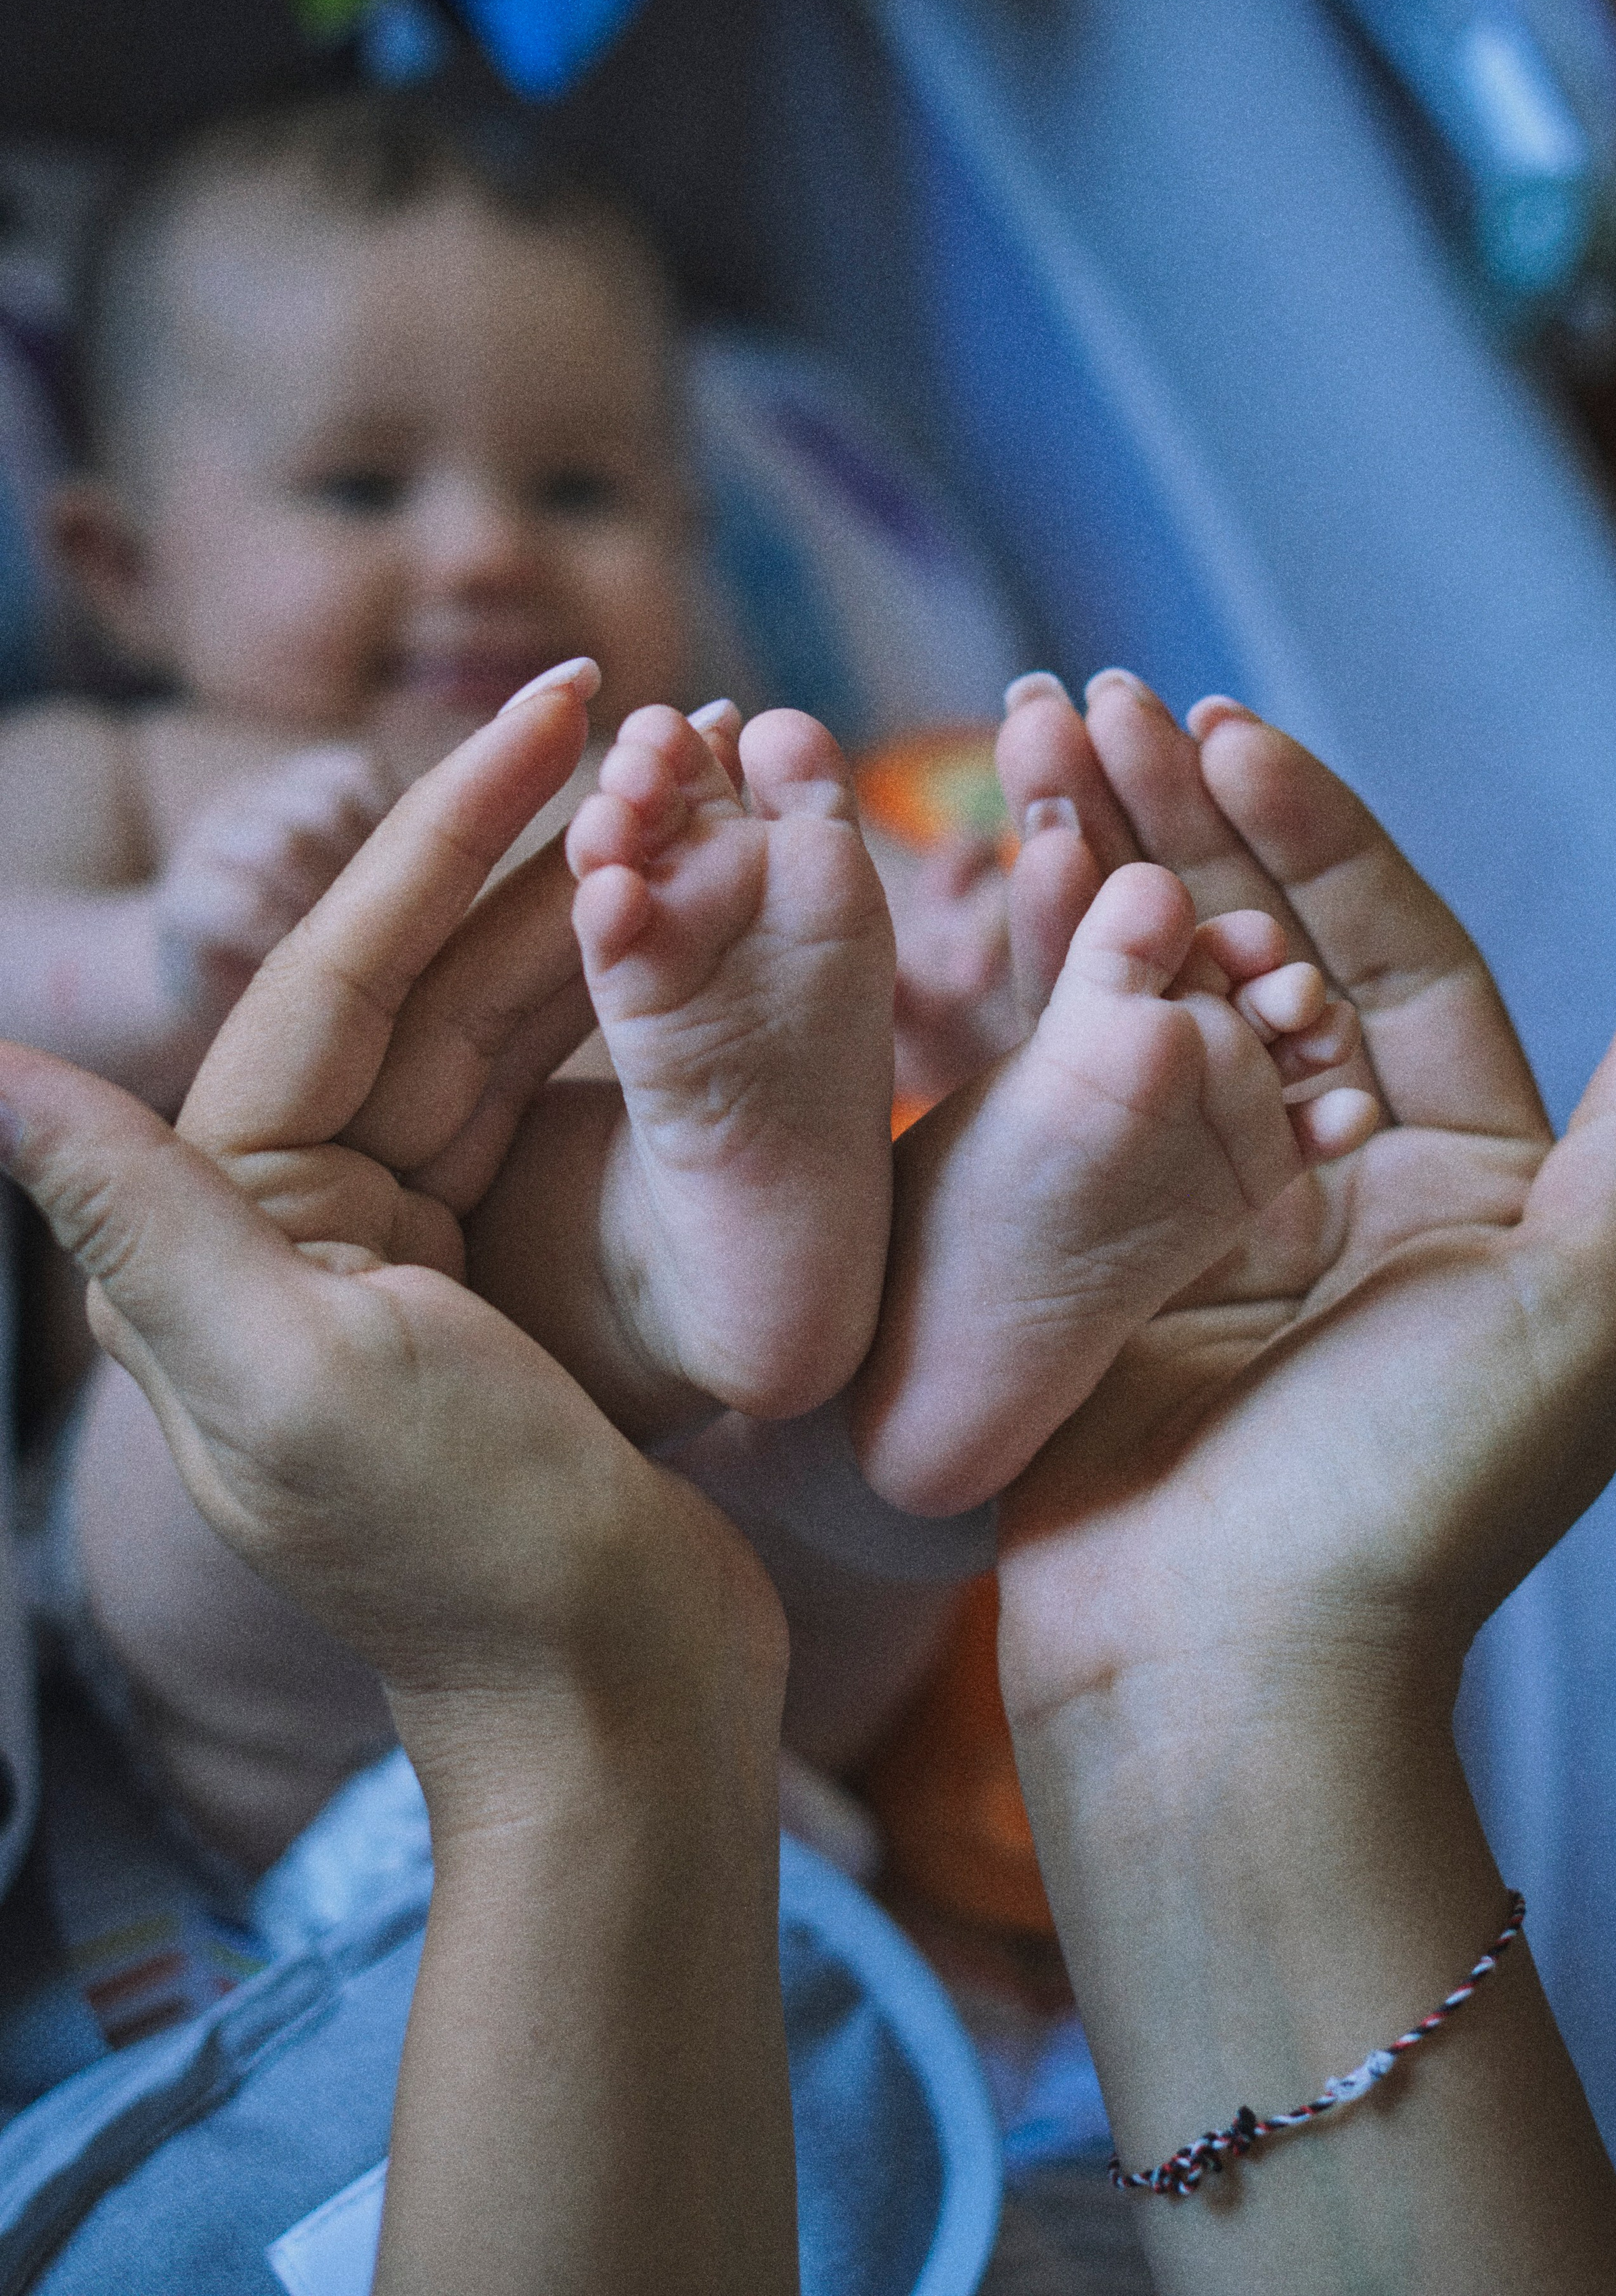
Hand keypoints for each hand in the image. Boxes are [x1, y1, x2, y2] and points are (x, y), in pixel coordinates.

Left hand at [0, 673, 786, 1793]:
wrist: (620, 1701)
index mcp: (235, 1223)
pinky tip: (682, 933)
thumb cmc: (463, 1551)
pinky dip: (617, 1018)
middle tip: (632, 711)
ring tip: (682, 798)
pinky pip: (561, 1105)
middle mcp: (307, 1218)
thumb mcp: (290, 1374)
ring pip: (500, 1030)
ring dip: (579, 916)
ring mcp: (419, 1243)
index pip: (337, 978)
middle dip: (520, 846)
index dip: (438, 831)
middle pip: (422, 983)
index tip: (548, 711)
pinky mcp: (520, 1271)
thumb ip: (137, 1209)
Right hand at [990, 681, 1615, 1718]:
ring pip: (1151, 998)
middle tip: (1102, 703)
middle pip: (1257, 949)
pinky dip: (1036, 983)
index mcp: (1457, 1173)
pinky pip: (1070, 1086)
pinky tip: (992, 879)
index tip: (1228, 736)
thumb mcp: (1573, 1321)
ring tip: (1034, 744)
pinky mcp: (1091, 1248)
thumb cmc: (1416, 1504)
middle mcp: (1327, 1172)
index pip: (1387, 952)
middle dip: (1184, 825)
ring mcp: (1196, 1205)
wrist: (1228, 1674)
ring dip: (1098, 871)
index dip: (1314, 837)